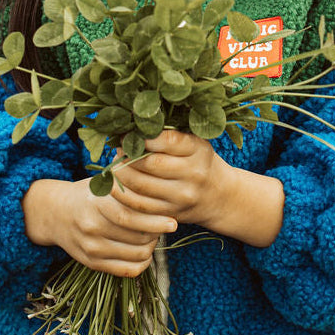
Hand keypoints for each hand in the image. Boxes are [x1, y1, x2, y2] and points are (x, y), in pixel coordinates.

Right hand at [21, 176, 177, 276]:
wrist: (55, 213)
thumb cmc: (88, 194)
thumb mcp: (104, 181)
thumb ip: (128, 179)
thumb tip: (160, 174)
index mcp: (96, 203)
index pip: (131, 215)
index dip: (155, 219)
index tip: (173, 218)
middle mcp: (92, 227)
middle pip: (136, 236)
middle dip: (157, 232)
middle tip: (168, 225)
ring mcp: (91, 248)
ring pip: (134, 254)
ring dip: (151, 247)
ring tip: (154, 236)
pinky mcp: (91, 263)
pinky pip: (126, 270)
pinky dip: (141, 263)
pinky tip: (145, 252)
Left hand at [111, 129, 285, 247]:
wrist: (219, 196)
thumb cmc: (199, 161)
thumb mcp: (195, 143)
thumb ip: (170, 134)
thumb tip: (133, 121)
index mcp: (199, 151)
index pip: (168, 140)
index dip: (143, 136)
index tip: (129, 131)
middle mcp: (193, 174)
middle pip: (150, 163)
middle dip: (128, 155)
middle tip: (118, 147)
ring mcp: (182, 196)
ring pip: (141, 185)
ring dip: (121, 173)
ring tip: (115, 164)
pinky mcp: (170, 213)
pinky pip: (139, 206)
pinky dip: (122, 194)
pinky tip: (116, 183)